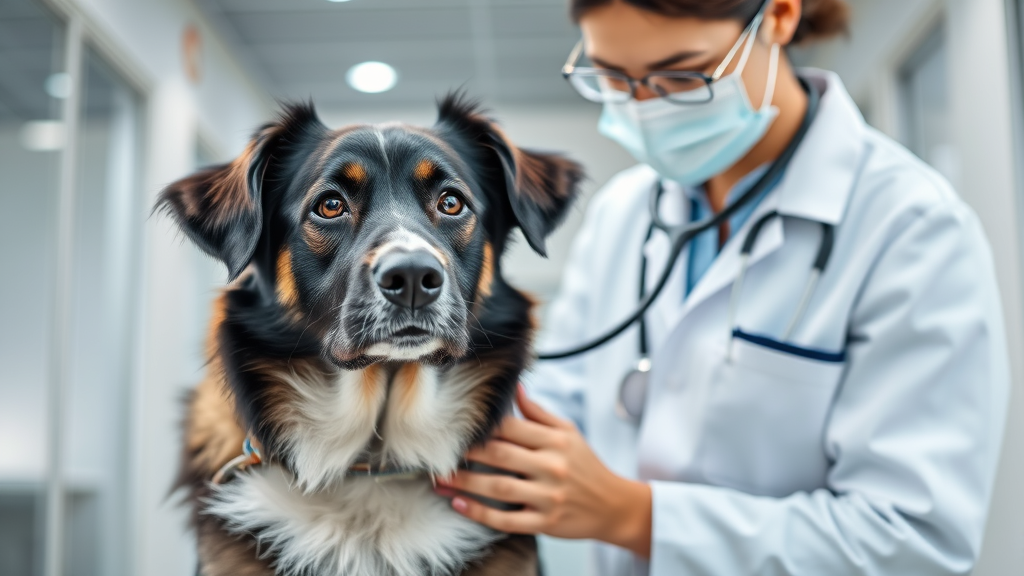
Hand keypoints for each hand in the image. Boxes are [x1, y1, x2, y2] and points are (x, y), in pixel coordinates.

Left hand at [435, 384, 651, 556]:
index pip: (511, 428)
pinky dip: (480, 513)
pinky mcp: (545, 523)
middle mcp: (552, 467)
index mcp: (556, 441)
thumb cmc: (586, 466)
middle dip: (465, 455)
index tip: (455, 426)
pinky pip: (507, 520)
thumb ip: (539, 414)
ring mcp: (548, 497)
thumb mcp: (569, 433)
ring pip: (498, 488)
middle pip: (500, 456)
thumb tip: (513, 390)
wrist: (614, 506)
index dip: (481, 427)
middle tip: (437, 453)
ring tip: (438, 480)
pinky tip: (458, 504)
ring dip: (464, 484)